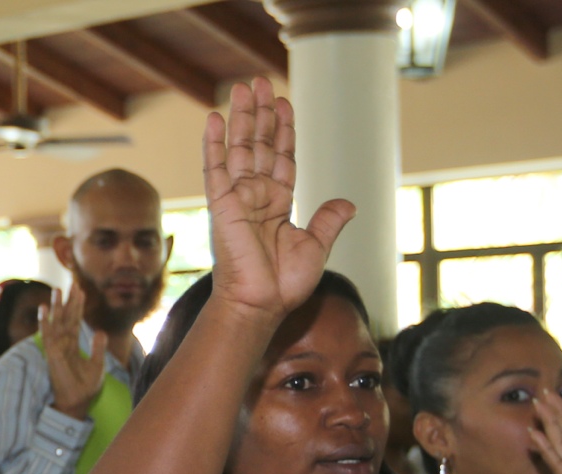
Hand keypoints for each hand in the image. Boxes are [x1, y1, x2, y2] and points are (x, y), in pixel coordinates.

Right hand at [43, 287, 105, 419]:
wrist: (77, 403)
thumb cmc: (85, 388)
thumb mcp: (97, 365)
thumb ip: (98, 348)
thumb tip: (100, 331)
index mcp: (73, 346)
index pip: (75, 321)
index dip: (77, 306)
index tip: (80, 290)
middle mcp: (64, 344)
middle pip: (65, 318)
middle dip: (67, 301)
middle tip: (70, 284)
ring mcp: (57, 348)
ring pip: (56, 323)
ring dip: (56, 307)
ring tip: (56, 290)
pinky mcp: (52, 354)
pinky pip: (48, 335)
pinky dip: (45, 322)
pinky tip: (44, 309)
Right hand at [202, 77, 353, 323]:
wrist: (260, 304)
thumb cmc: (284, 284)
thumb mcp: (316, 246)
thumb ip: (328, 220)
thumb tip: (348, 202)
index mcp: (278, 204)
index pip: (282, 157)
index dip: (284, 129)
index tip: (284, 103)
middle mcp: (256, 196)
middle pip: (259, 144)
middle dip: (261, 113)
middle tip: (260, 82)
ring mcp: (237, 198)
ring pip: (240, 148)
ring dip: (242, 116)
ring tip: (243, 87)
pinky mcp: (220, 204)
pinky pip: (215, 168)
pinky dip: (213, 143)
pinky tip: (213, 118)